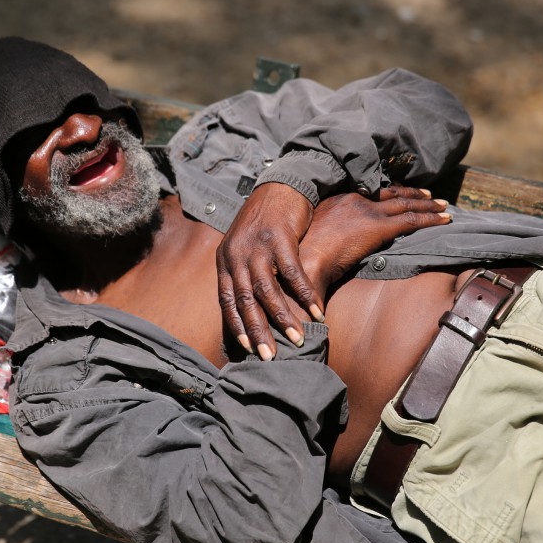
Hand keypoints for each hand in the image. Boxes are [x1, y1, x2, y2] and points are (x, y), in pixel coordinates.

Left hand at [216, 183, 320, 360]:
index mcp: (225, 260)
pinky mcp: (280, 238)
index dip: (236, 325)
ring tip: (297, 338)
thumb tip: (245, 305)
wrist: (280, 186)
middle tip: (269, 357)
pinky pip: (293, 273)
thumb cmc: (263, 220)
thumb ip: (241, 272)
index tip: (246, 348)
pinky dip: (305, 294)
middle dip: (258, 331)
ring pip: (268, 290)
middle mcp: (237, 255)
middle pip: (246, 301)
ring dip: (283, 317)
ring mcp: (258, 246)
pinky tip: (316, 311)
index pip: (227, 300)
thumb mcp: (242, 245)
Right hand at [299, 187, 450, 294]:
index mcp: (338, 198)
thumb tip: (336, 237)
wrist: (305, 260)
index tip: (404, 192)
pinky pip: (412, 221)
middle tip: (431, 196)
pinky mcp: (378, 228)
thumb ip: (330, 229)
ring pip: (406, 204)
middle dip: (414, 194)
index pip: (373, 190)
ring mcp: (368, 212)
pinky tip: (444, 220)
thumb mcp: (314, 233)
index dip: (393, 191)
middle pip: (392, 193)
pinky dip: (431, 219)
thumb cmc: (303, 255)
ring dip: (428, 205)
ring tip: (444, 206)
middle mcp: (355, 199)